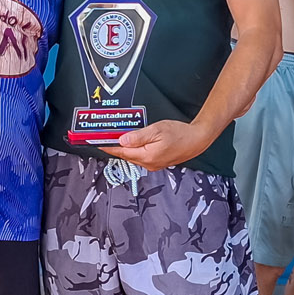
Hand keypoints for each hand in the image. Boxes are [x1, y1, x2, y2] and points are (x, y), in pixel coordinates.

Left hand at [100, 120, 215, 170]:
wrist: (197, 140)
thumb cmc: (180, 133)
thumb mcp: (157, 130)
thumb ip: (138, 136)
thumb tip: (122, 140)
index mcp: (147, 156)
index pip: (121, 152)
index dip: (108, 147)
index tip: (96, 143)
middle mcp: (148, 164)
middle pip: (126, 155)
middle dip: (114, 147)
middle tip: (104, 137)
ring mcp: (153, 165)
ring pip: (133, 156)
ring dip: (124, 149)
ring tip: (115, 139)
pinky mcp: (157, 162)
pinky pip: (141, 157)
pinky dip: (133, 151)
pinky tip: (131, 143)